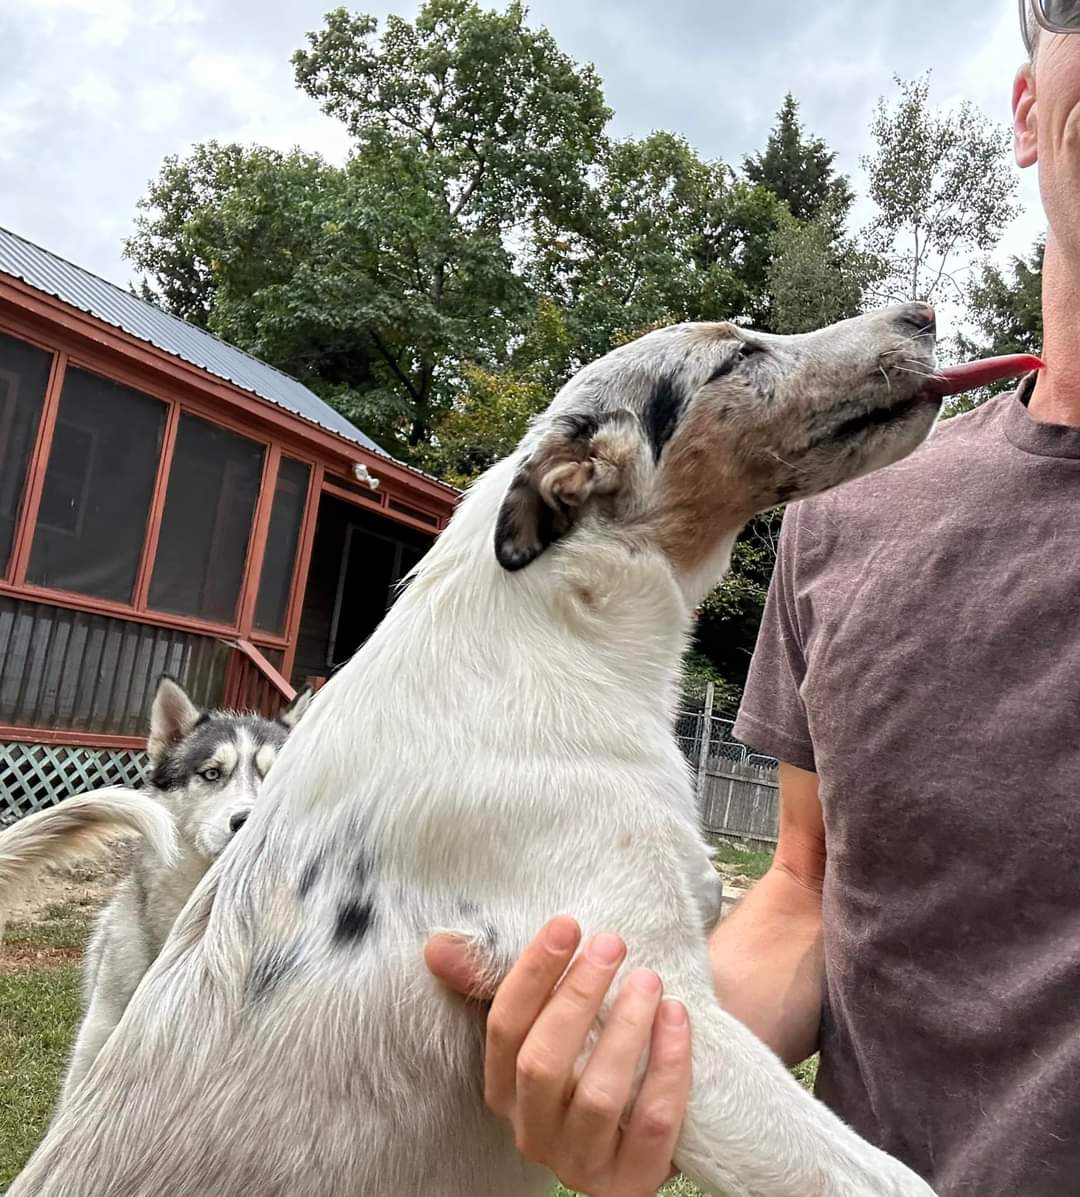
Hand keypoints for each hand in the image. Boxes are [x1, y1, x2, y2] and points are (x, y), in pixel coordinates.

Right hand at [425, 917, 691, 1196]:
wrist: (647, 1131)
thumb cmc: (588, 1061)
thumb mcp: (546, 1026)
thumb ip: (500, 984)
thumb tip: (436, 946)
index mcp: (503, 1090)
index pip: (504, 1028)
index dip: (533, 974)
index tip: (567, 924)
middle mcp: (533, 1132)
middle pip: (543, 1063)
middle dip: (578, 996)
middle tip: (612, 944)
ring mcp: (581, 1164)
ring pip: (597, 1096)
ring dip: (625, 1030)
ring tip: (649, 981)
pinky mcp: (632, 1184)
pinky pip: (652, 1123)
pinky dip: (667, 1067)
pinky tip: (678, 1019)